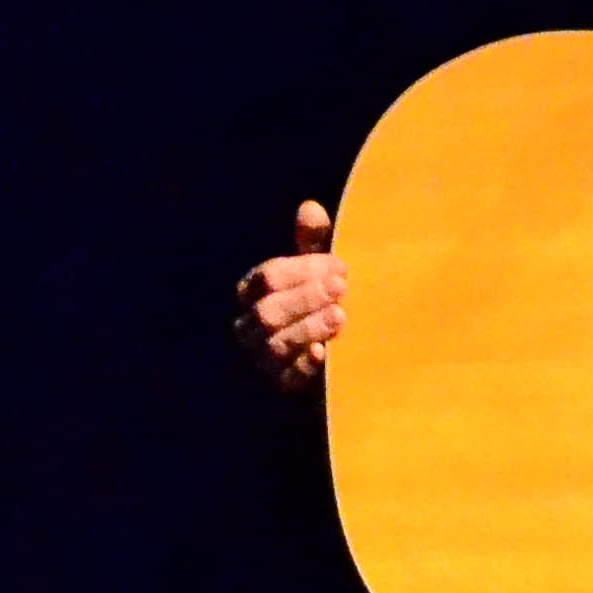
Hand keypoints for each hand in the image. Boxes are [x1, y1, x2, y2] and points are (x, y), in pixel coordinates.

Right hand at [232, 201, 345, 392]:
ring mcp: (262, 358)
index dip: (303, 270)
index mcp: (254, 292)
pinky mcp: (280, 385)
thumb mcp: (315, 271)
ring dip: (309, 327)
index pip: (268, 277)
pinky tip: (324, 353)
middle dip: (305, 297)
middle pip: (267, 311)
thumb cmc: (316, 302)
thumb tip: (311, 207)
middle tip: (342, 287)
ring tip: (340, 315)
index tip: (339, 266)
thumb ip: (313, 242)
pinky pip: (286, 377)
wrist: (326, 355)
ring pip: (275, 343)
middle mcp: (250, 326)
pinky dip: (303, 365)